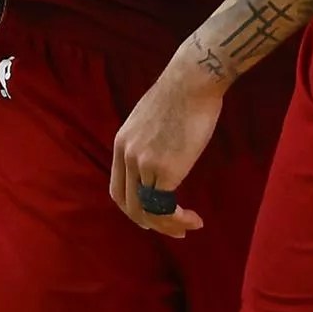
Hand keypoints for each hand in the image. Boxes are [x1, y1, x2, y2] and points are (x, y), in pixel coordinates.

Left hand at [109, 46, 222, 236]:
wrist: (192, 81)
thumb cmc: (181, 95)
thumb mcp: (151, 119)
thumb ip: (148, 141)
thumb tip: (162, 152)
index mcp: (121, 144)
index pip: (118, 189)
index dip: (132, 208)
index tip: (152, 215)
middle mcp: (127, 156)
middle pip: (128, 204)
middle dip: (150, 223)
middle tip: (172, 230)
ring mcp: (143, 164)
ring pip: (148, 210)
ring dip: (168, 225)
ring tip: (189, 227)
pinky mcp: (165, 170)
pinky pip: (165, 207)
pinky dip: (178, 219)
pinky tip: (194, 219)